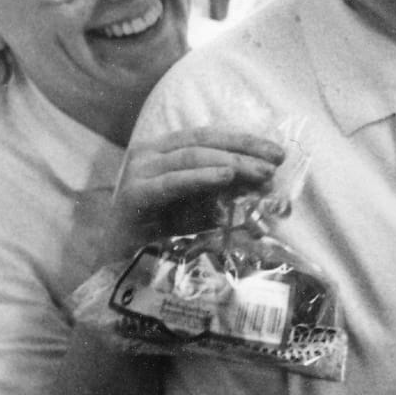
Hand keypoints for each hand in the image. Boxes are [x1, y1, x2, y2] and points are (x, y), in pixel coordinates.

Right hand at [108, 126, 283, 257]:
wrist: (119, 257)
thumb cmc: (161, 228)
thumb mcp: (201, 204)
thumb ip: (226, 189)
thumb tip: (265, 182)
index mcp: (164, 149)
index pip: (209, 136)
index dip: (244, 140)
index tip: (276, 152)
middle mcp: (150, 153)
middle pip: (204, 143)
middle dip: (243, 150)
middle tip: (276, 161)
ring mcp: (140, 171)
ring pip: (191, 157)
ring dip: (231, 162)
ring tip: (260, 171)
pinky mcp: (134, 194)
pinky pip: (173, 182)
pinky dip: (202, 177)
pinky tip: (227, 176)